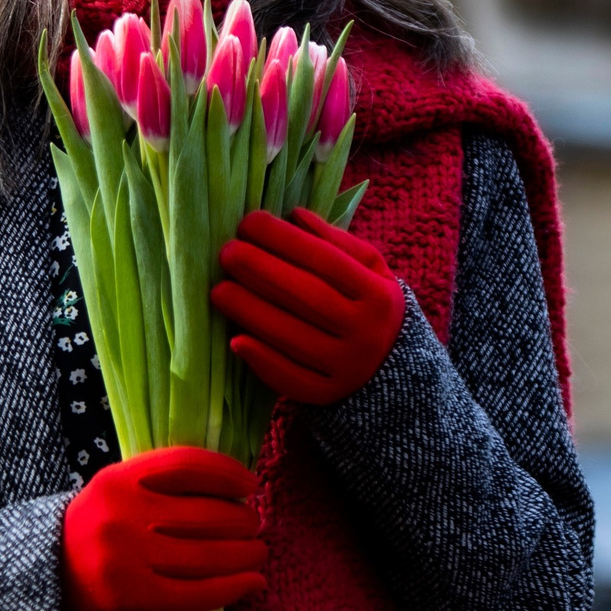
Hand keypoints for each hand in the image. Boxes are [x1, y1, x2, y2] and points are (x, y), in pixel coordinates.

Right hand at [60, 445, 265, 610]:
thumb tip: (230, 490)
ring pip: (206, 555)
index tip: (251, 484)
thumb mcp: (114, 491)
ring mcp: (128, 558)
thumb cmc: (93, 529)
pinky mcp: (133, 597)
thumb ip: (159, 484)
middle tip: (255, 526)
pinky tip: (252, 584)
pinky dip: (231, 588)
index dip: (227, 473)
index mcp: (118, 479)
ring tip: (258, 554)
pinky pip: (195, 594)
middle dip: (242, 521)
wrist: (45, 576)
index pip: (187, 466)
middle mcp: (123, 515)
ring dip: (244, 555)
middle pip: (204, 514)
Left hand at [211, 208, 406, 406]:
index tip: (249, 222)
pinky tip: (236, 340)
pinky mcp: (327, 395)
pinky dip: (262, 360)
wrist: (391, 368)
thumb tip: (294, 216)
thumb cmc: (367, 306)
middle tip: (226, 252)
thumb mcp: (369, 271)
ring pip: (294, 337)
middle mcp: (366, 332)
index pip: (327, 260)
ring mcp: (347, 367)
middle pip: (308, 297)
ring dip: (251, 312)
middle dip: (262, 271)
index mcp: (379, 295)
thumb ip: (335, 242)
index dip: (285, 240)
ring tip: (219, 290)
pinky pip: (291, 378)